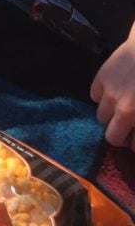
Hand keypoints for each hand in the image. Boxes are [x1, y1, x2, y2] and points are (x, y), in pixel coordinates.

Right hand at [91, 25, 134, 147]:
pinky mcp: (101, 79)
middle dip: (120, 135)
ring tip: (119, 105)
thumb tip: (134, 135)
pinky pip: (94, 96)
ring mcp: (110, 94)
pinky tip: (112, 89)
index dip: (134, 143)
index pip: (132, 146)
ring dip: (110, 115)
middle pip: (112, 137)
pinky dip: (102, 96)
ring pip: (101, 117)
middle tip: (127, 125)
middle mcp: (123, 110)